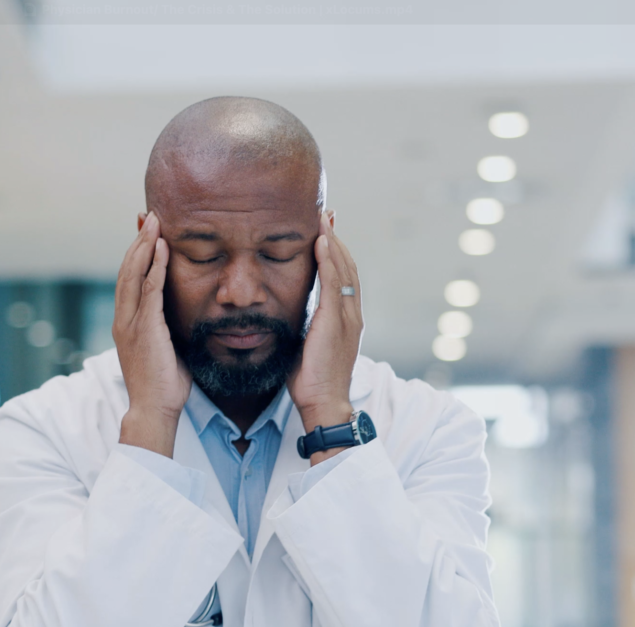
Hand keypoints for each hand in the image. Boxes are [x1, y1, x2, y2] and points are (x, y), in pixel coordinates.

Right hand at [113, 211, 190, 457]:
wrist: (154, 410)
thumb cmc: (165, 386)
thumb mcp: (168, 350)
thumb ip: (170, 329)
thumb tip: (187, 318)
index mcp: (128, 323)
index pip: (130, 279)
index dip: (137, 253)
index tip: (147, 231)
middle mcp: (124, 319)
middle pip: (127, 269)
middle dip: (138, 240)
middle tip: (148, 215)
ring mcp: (131, 323)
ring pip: (133, 273)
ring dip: (144, 244)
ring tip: (153, 221)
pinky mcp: (144, 329)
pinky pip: (149, 290)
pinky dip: (154, 266)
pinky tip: (162, 247)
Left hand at [287, 211, 363, 462]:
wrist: (323, 403)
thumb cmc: (310, 382)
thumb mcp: (305, 347)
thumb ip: (302, 328)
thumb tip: (284, 318)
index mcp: (344, 320)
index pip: (342, 278)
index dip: (335, 253)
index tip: (325, 232)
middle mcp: (351, 314)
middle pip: (347, 266)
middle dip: (336, 239)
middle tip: (327, 214)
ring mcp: (347, 317)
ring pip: (343, 269)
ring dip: (333, 241)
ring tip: (324, 218)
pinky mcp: (336, 321)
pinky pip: (334, 282)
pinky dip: (330, 259)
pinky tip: (322, 240)